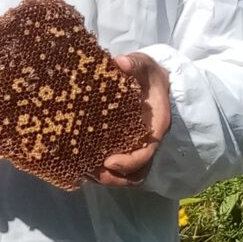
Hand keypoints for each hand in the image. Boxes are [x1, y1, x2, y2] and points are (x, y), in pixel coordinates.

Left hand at [91, 52, 171, 187]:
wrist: (153, 79)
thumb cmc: (148, 74)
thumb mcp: (145, 64)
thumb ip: (135, 63)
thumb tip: (120, 63)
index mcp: (156, 124)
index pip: (147, 152)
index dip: (129, 161)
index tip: (108, 162)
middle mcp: (149, 140)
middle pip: (138, 171)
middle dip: (116, 178)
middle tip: (91, 174)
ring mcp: (139, 146)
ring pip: (129, 175)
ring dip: (109, 179)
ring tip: (86, 174)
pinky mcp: (128, 147)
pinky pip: (121, 168)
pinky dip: (106, 173)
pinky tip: (86, 167)